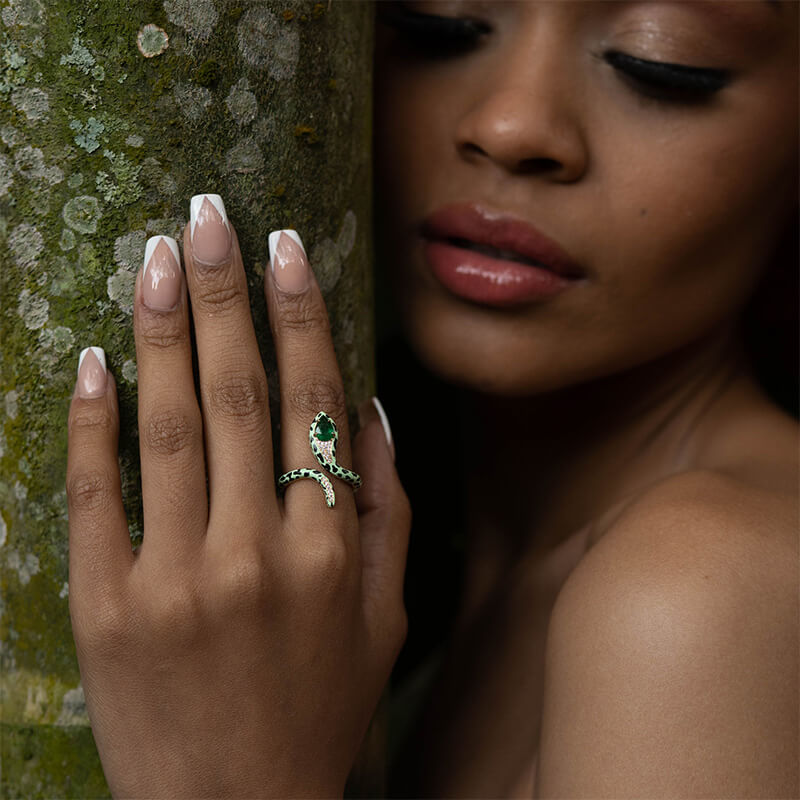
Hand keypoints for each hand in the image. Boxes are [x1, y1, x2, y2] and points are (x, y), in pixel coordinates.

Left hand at [66, 195, 409, 798]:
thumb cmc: (320, 710)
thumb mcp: (383, 615)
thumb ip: (386, 509)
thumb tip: (370, 408)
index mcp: (329, 551)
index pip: (313, 404)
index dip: (301, 317)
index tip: (286, 249)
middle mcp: (255, 553)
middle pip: (237, 395)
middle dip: (223, 295)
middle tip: (209, 218)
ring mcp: (174, 580)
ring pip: (168, 428)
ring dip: (160, 334)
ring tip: (155, 259)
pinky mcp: (106, 609)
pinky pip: (96, 495)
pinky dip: (92, 421)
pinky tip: (95, 358)